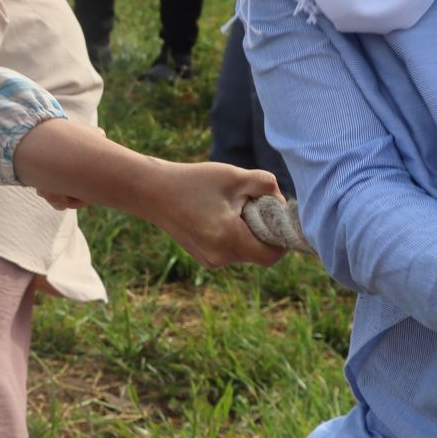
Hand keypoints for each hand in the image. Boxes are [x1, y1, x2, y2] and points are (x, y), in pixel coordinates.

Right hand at [137, 163, 286, 268]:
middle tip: (252, 206)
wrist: (153, 192)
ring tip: (231, 209)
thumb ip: (267, 185)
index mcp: (229, 238)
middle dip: (264, 232)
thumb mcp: (235, 175)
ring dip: (249, 234)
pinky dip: (235, 238)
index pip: (272, 255)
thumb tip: (283, 204)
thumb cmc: (194, 181)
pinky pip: (232, 252)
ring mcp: (210, 261)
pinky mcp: (204, 259)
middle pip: (260, 254)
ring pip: (246, 253)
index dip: (282, 240)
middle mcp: (220, 256)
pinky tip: (219, 217)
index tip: (279, 219)